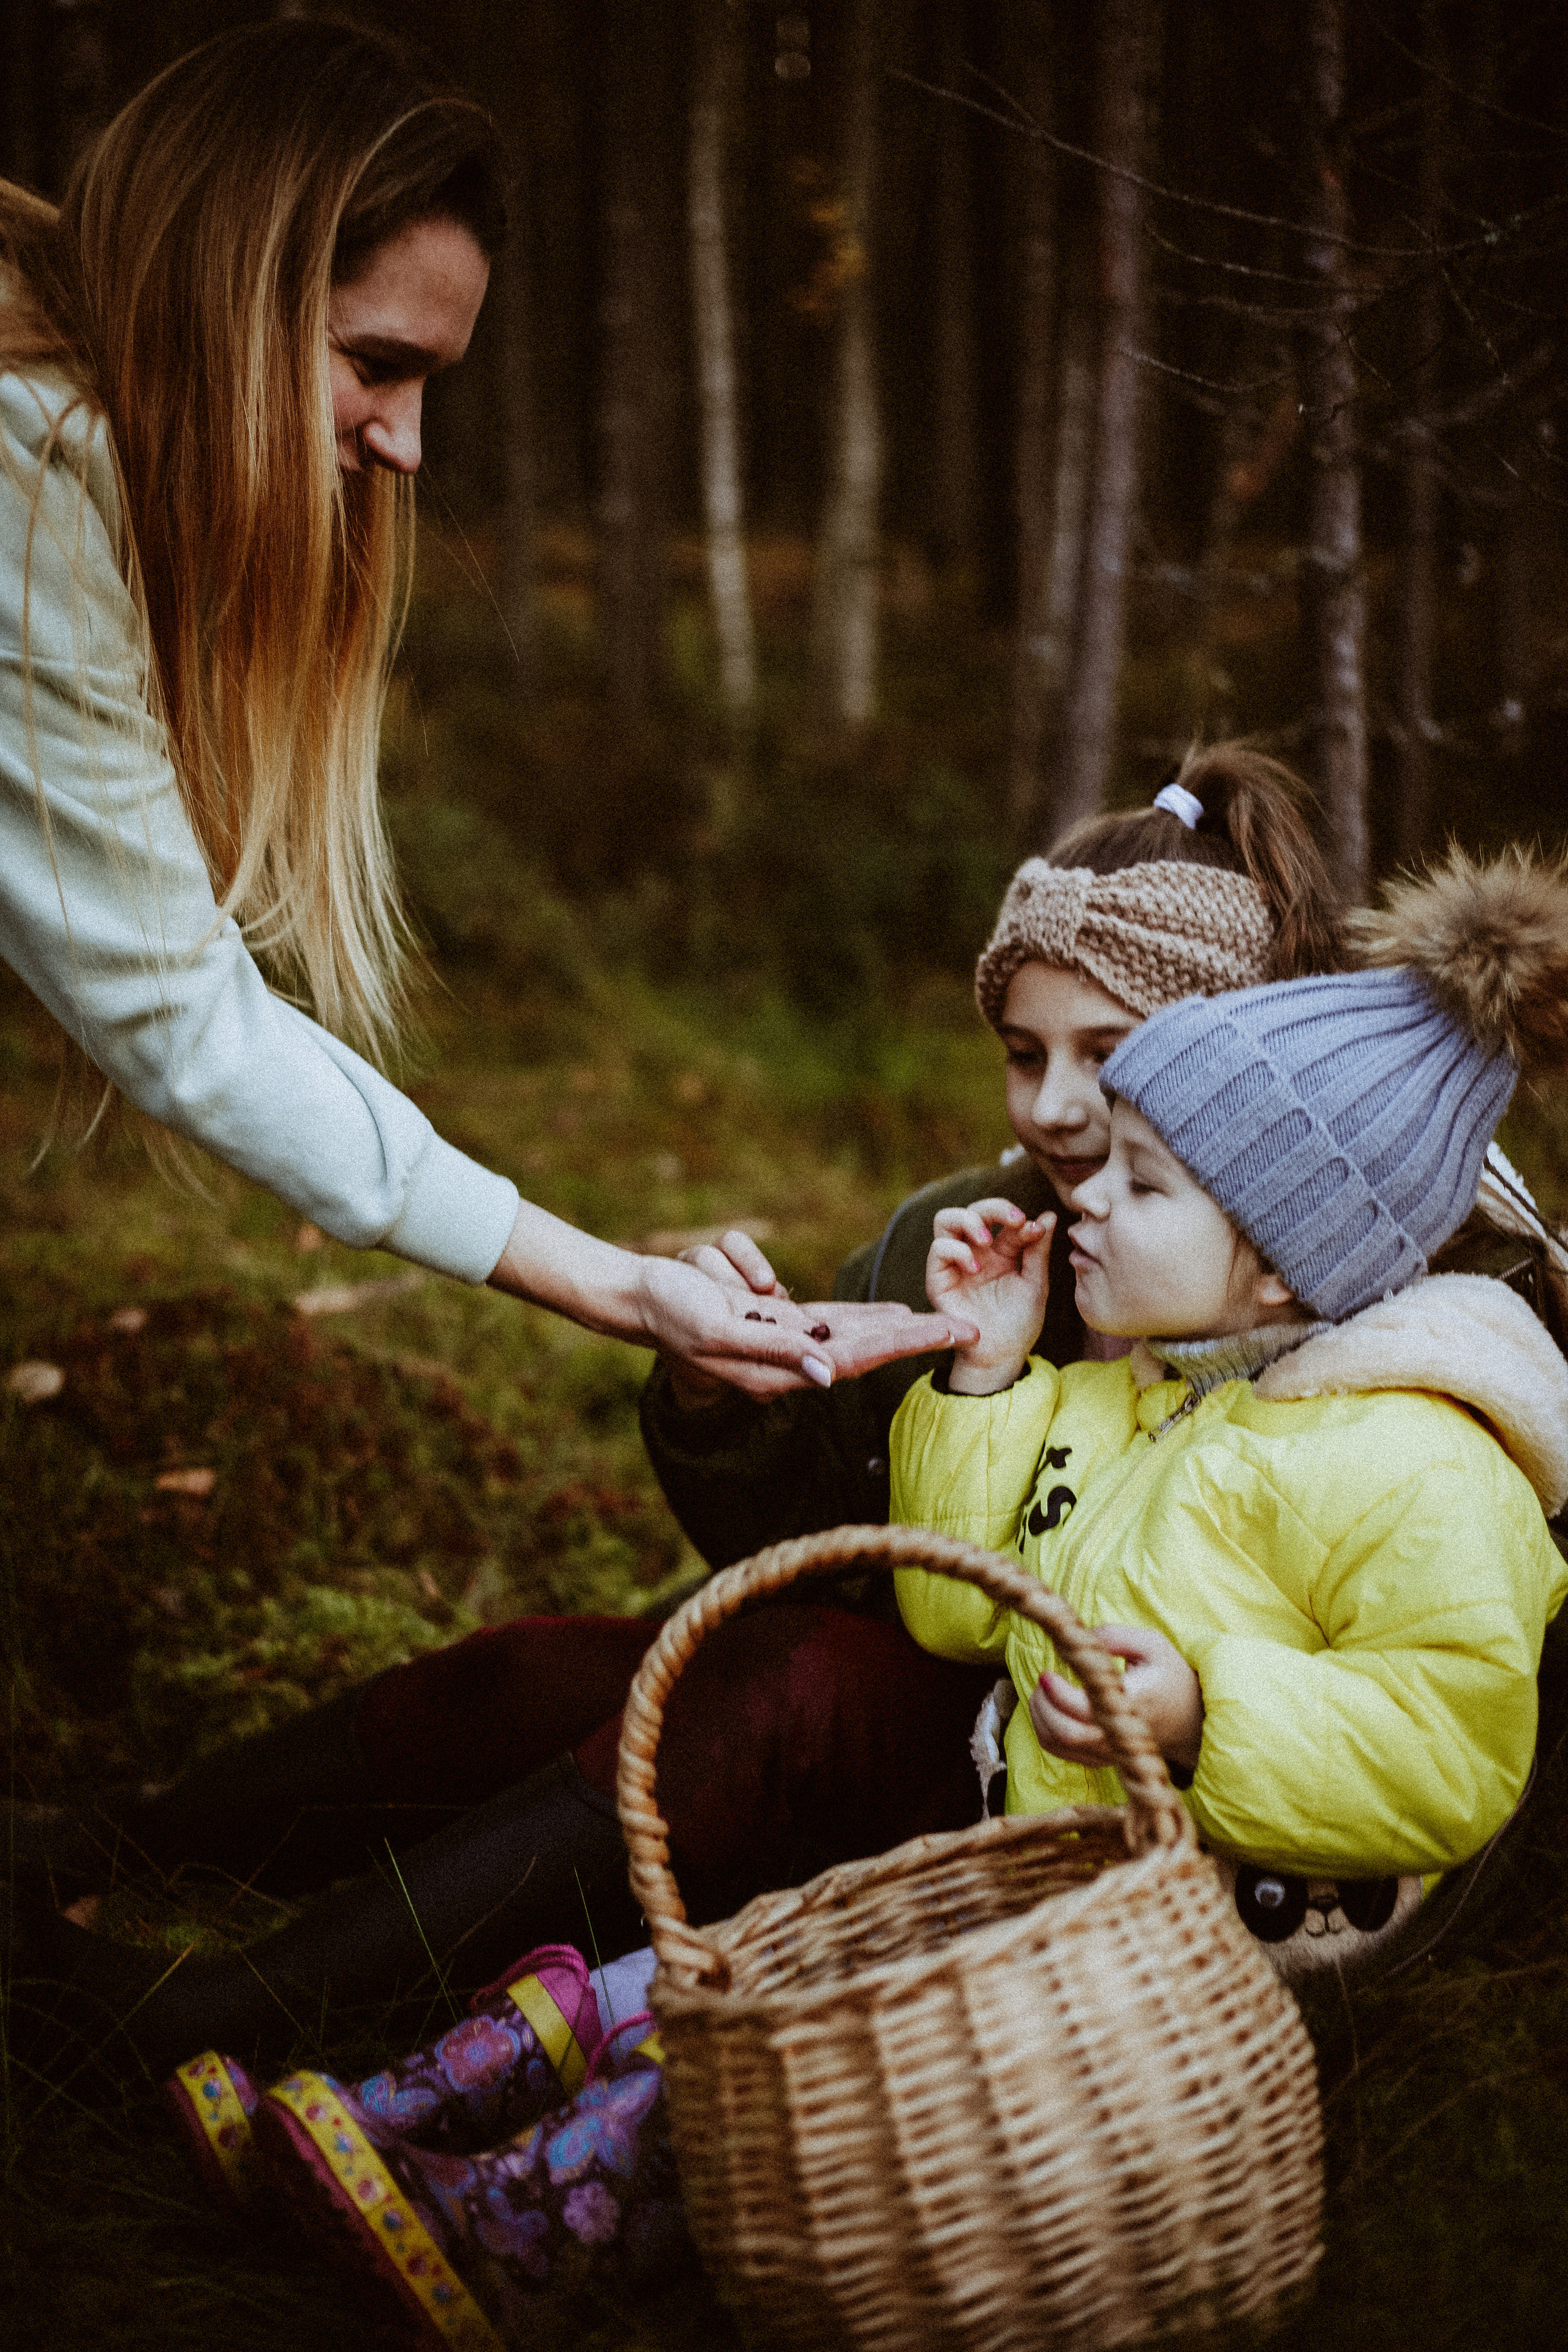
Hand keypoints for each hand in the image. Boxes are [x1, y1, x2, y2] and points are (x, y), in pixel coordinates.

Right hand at [639, 1255, 978, 1402]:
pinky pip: (826, 1321)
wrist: (638, 1299)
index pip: (856, 1357)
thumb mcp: (718, 1331)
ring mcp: (782, 1342)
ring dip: (892, 1331)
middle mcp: (788, 1360)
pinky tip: (881, 1317)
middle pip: (864, 1348)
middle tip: (967, 1329)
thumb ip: (772, 1351)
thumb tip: (826, 1373)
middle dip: (915, 1339)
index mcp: (778, 1368)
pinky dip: (859, 1319)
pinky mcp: (772, 1324)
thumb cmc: (673, 1314)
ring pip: (850, 1335)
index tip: (952, 1333)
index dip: (906, 1345)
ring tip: (933, 1326)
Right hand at [926, 1199, 1054, 1395]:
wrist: (1003, 1355)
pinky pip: (938, 1250)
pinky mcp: (939, 1280)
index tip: (1035, 1228)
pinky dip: (956, 1250)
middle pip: (972, 1210)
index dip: (1017, 1217)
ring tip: (987, 1239)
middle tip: (1014, 1219)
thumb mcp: (1034, 1282)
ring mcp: (955, 1264)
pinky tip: (976, 1266)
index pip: (1002, 1220)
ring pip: (946, 1220)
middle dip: (993, 1207)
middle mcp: (974, 1252)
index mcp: (999, 1251)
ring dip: (968, 1220)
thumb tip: (1048, 1215)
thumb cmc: (1020, 1322)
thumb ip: (1038, 1249)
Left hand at [1028, 1624, 1203, 1772]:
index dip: (1057, 1693)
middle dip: (1042, 1705)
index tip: (1047, 1673)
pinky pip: (1063, 1752)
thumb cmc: (1171, 1676)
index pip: (1084, 1709)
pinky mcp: (1102, 1758)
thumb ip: (1114, 1636)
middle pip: (1065, 1734)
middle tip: (1045, 1679)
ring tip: (1045, 1691)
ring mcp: (1110, 1751)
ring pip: (1058, 1745)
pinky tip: (1052, 1707)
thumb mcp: (1153, 1645)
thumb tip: (1078, 1639)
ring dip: (1040, 1717)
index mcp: (1135, 1705)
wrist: (1194, 1718)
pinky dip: (1046, 1730)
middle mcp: (1121, 1735)